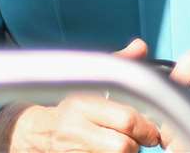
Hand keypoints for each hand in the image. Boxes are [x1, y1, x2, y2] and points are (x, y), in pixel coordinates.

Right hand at [0, 38, 161, 151]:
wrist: (37, 134)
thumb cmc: (71, 107)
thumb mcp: (90, 82)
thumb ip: (118, 65)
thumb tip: (140, 46)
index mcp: (83, 103)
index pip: (126, 120)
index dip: (146, 127)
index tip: (153, 130)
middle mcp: (76, 129)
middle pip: (123, 146)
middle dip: (137, 144)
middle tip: (144, 140)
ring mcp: (74, 151)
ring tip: (125, 144)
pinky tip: (111, 152)